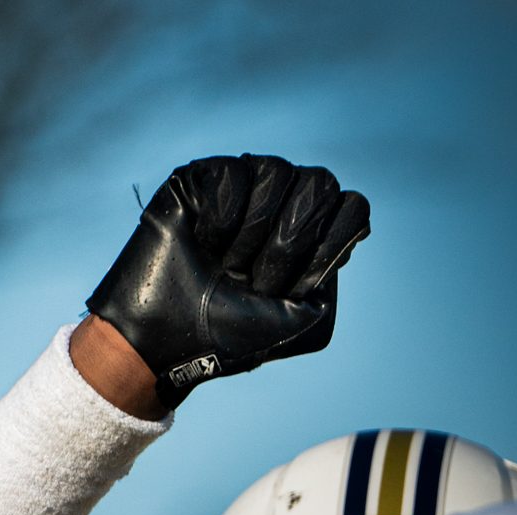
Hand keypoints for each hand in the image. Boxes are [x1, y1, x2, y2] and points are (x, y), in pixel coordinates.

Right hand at [86, 154, 370, 407]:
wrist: (165, 342)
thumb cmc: (228, 339)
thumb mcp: (305, 326)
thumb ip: (337, 274)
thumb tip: (349, 222)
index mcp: (308, 236)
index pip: (351, 208)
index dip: (324, 249)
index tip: (289, 290)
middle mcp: (280, 204)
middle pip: (321, 185)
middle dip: (286, 246)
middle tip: (251, 283)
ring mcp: (242, 186)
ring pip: (277, 171)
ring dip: (249, 237)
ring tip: (221, 266)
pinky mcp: (201, 177)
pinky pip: (233, 174)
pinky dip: (219, 222)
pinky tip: (200, 245)